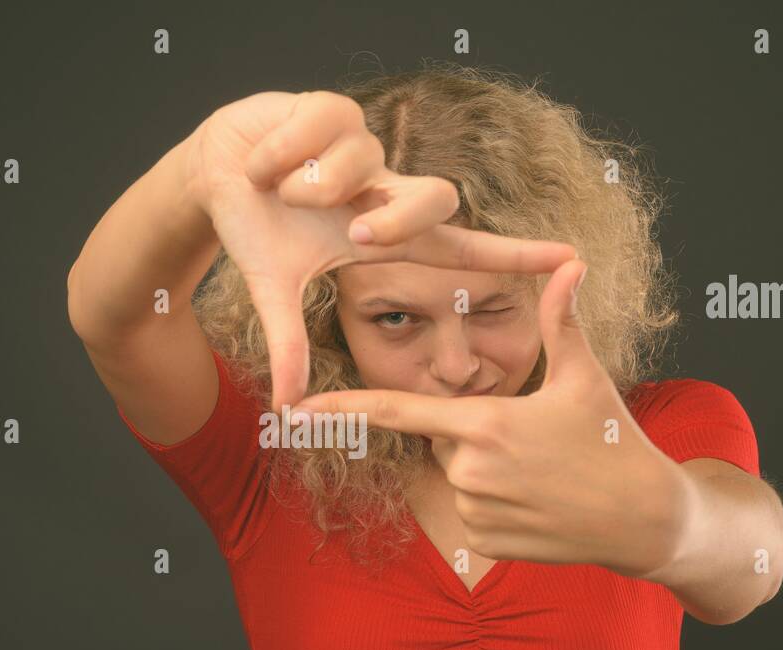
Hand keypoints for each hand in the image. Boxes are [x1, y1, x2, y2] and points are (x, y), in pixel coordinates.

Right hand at [185, 90, 577, 411]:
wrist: (212, 172)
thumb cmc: (255, 227)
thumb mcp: (273, 289)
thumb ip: (289, 344)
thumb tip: (286, 409)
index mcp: (383, 232)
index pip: (461, 247)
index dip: (514, 255)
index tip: (570, 260)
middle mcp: (386, 187)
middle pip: (437, 197)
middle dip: (398, 220)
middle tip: (355, 235)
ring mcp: (366, 146)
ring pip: (358, 164)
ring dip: (307, 183)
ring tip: (276, 188)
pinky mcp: (334, 106)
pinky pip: (315, 131)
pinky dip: (279, 153)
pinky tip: (264, 160)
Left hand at [291, 258, 696, 579]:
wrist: (644, 518)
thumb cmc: (616, 441)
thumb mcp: (585, 378)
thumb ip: (560, 322)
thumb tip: (570, 263)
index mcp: (484, 423)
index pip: (398, 411)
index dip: (343, 409)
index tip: (297, 410)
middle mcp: (469, 469)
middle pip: (444, 441)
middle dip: (477, 434)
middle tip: (532, 442)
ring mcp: (475, 511)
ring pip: (459, 478)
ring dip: (489, 472)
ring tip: (542, 474)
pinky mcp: (485, 543)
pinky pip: (472, 515)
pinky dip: (498, 507)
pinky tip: (539, 505)